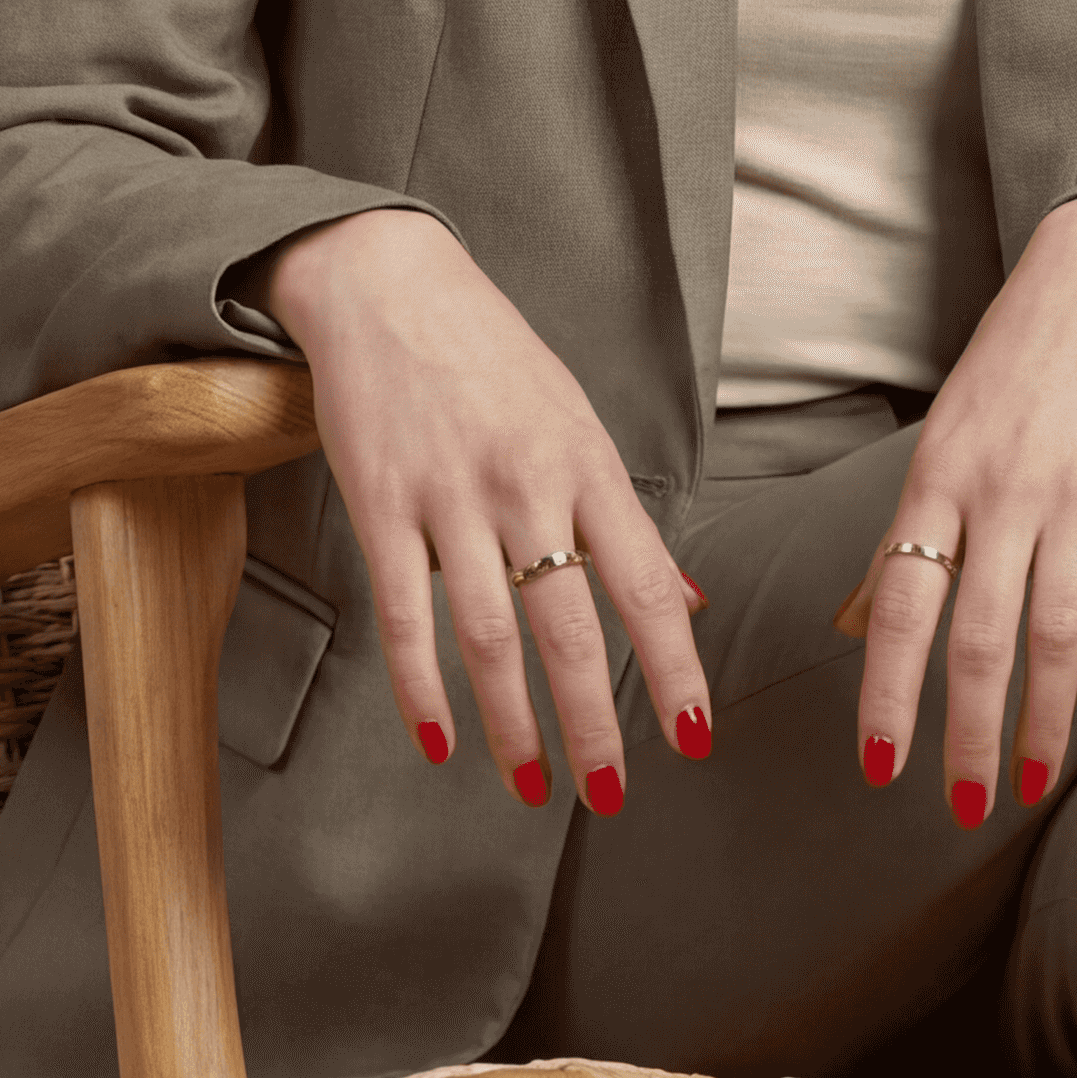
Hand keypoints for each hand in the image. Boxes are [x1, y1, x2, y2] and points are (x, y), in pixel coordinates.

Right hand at [256, 210, 710, 808]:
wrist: (390, 283)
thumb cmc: (493, 358)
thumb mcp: (577, 423)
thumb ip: (624, 520)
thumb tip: (687, 598)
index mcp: (589, 467)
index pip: (647, 587)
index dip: (674, 670)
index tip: (695, 738)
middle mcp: (527, 486)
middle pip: (570, 628)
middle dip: (594, 723)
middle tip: (609, 794)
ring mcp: (451, 497)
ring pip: (490, 636)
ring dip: (513, 724)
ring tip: (530, 787)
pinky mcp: (382, 504)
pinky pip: (404, 615)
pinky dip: (421, 689)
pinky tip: (438, 742)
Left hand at [852, 196, 1076, 819]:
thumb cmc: (1016, 364)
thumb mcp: (945, 435)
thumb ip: (912, 531)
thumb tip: (854, 621)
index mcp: (938, 479)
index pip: (899, 606)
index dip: (887, 693)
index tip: (881, 766)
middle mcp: (1003, 490)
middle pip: (978, 638)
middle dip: (966, 735)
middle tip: (964, 807)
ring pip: (1057, 632)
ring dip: (1042, 721)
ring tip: (1029, 784)